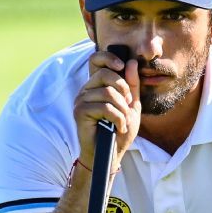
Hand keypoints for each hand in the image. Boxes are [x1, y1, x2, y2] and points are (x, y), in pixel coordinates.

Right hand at [72, 49, 140, 170]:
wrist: (111, 154)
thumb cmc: (119, 131)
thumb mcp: (131, 105)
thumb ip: (132, 85)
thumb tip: (131, 62)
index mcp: (97, 85)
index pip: (96, 60)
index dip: (109, 57)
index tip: (122, 66)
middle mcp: (86, 90)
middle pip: (105, 75)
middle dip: (123, 90)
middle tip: (128, 105)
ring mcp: (81, 100)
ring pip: (107, 93)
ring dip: (122, 109)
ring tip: (124, 121)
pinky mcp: (79, 112)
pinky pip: (104, 107)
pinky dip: (118, 118)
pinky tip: (119, 127)